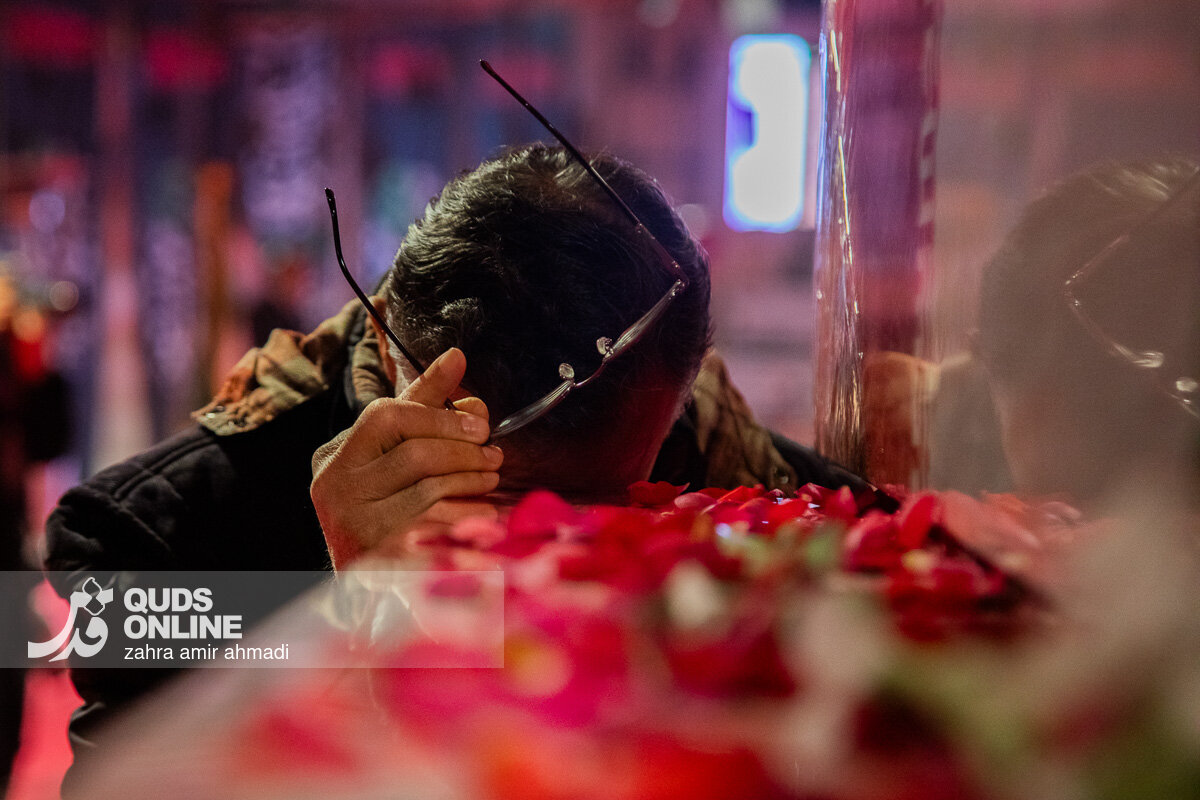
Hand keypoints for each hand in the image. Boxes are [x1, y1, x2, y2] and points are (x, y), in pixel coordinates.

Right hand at [310, 348, 502, 568]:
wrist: (366, 575)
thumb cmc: (386, 499)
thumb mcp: (396, 448)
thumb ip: (423, 405)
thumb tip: (456, 357)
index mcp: (336, 456)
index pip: (387, 416)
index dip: (440, 416)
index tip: (480, 424)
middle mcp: (336, 489)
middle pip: (414, 454)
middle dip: (464, 451)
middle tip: (494, 454)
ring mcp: (355, 526)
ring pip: (430, 489)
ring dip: (472, 479)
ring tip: (491, 476)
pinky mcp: (383, 557)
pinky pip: (439, 525)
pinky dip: (469, 512)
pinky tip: (484, 508)